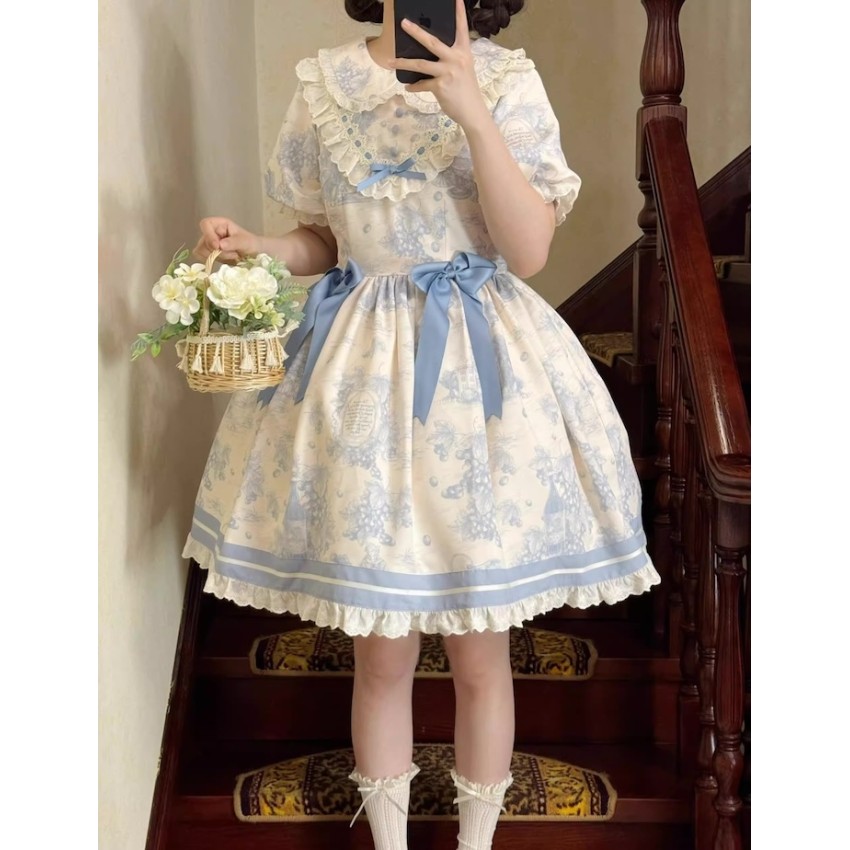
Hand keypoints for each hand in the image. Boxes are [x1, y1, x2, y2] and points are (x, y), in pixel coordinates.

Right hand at [193, 217, 260, 263]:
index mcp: (220, 224)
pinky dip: (213, 261)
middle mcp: (212, 232)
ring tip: (233, 256)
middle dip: (217, 251)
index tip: (217, 246)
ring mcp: (209, 243)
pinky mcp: (209, 254)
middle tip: (234, 254)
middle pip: (203, 241)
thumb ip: (233, 242)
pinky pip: (203, 258)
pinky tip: (226, 261)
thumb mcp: (245, 241)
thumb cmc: (251, 243)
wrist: (254, 254)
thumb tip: (220, 245)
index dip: (209, 235)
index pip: (206, 224)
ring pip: (202, 251)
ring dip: (217, 257)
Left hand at [390, 0, 489, 130]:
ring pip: (420, 64)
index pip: (461, 29)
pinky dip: (414, 86)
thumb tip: (433, 54)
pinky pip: (422, 84)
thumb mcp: (464, 69)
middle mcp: (456, 59)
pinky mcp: (440, 86)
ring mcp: (447, 72)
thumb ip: (452, 58)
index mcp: (464, 52)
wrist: (473, 112)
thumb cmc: (467, 90)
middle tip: (403, 23)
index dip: (459, 13)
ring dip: (403, 62)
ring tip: (390, 61)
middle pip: (432, 42)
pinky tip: (408, 87)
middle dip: (416, 32)